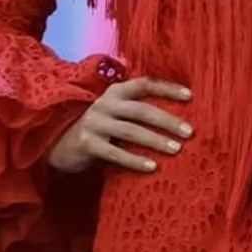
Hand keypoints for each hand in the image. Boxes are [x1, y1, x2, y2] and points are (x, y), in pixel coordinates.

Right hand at [49, 76, 193, 175]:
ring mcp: (95, 123)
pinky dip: (135, 161)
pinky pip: (115, 153)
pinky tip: (152, 167)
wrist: (61, 144)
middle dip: (167, 121)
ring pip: (131, 131)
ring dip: (155, 140)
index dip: (167, 88)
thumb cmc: (100, 129)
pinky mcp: (87, 144)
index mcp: (116, 92)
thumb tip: (178, 115)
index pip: (145, 84)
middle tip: (189, 132)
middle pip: (141, 110)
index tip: (190, 96)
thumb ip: (137, 109)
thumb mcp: (116, 113)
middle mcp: (105, 103)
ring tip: (176, 150)